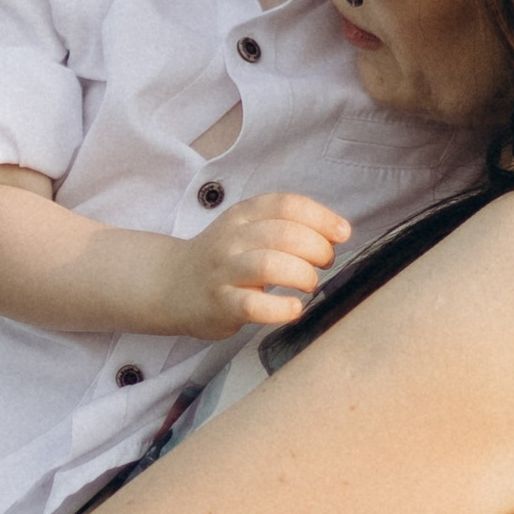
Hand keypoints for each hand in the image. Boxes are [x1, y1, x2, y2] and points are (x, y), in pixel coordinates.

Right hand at [179, 192, 349, 337]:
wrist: (172, 285)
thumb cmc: (223, 259)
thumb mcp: (247, 229)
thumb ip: (284, 225)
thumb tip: (337, 232)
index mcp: (243, 215)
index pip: (287, 205)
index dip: (322, 218)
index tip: (342, 233)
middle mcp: (232, 238)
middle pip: (284, 234)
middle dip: (317, 249)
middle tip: (324, 263)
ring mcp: (223, 272)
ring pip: (270, 265)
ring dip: (302, 275)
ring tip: (309, 284)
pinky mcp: (220, 304)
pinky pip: (254, 305)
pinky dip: (281, 308)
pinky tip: (293, 308)